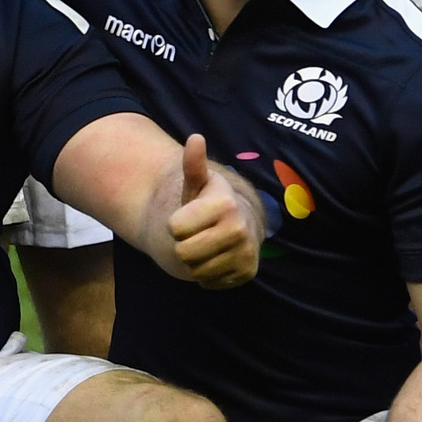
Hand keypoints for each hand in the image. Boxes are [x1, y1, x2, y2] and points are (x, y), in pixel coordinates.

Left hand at [165, 134, 264, 287]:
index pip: (175, 228)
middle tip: (196, 234)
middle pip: (183, 252)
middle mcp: (240, 229)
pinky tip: (215, 258)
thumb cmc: (209, 203)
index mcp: (225, 204)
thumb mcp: (198, 183)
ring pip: (196, 271)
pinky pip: (209, 283)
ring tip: (206, 245)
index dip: (175, 224)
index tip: (187, 217)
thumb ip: (194, 165)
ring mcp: (245, 253)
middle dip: (183, 245)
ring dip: (195, 261)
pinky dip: (207, 275)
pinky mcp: (246, 274)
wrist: (240, 225)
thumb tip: (195, 138)